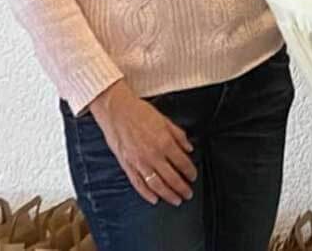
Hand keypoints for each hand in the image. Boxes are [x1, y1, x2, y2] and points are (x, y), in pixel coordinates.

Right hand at [89, 80, 196, 205]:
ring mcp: (139, 162)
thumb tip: (189, 148)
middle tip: (188, 194)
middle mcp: (153, 155)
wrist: (117, 111)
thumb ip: (179, 136)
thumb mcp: (166, 121)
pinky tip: (154, 199)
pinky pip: (138, 184)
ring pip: (156, 185)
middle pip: (171, 177)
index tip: (193, 176)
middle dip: (182, 188)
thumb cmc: (140, 113)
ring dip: (168, 194)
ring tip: (176, 200)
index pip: (182, 162)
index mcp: (165, 142)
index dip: (190, 171)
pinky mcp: (127, 166)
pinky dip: (147, 194)